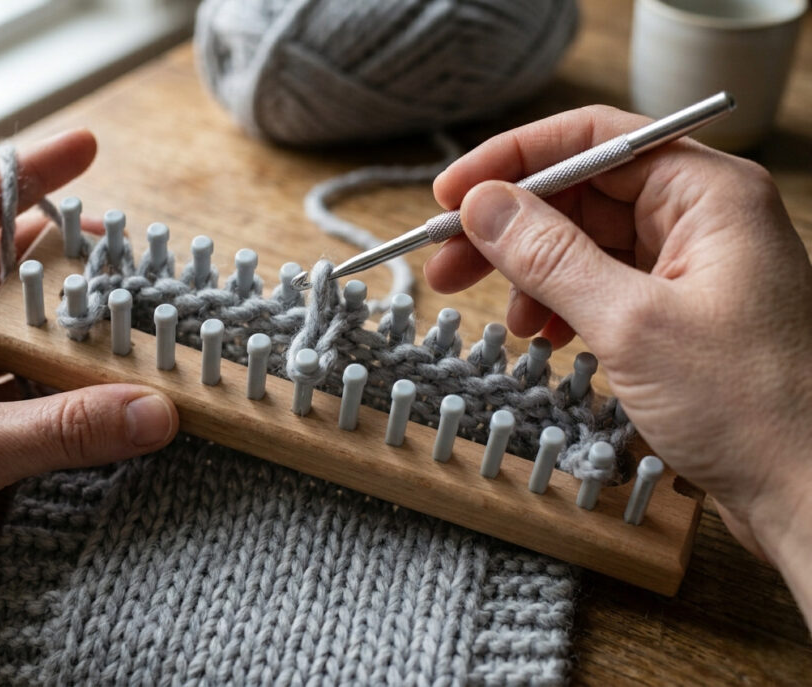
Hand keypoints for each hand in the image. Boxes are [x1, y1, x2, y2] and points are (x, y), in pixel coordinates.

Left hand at [0, 130, 178, 654]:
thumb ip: (64, 429)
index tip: (89, 149)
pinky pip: (17, 386)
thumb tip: (156, 411)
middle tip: (125, 246)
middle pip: (1, 265)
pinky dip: (58, 382)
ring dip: (63, 321)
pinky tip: (96, 389)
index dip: (31, 172)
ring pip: (12, 329)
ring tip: (123, 312)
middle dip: (61, 249)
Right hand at [425, 106, 811, 614]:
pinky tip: (543, 334)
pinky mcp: (679, 310)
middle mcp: (701, 217)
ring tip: (504, 320)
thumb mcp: (630, 323)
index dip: (513, 160)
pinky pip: (603, 284)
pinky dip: (562, 303)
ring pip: (586, 243)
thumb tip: (482, 205)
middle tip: (446, 261)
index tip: (451, 194)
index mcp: (707, 193)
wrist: (805, 493)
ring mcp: (691, 265)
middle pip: (582, 193)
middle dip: (511, 227)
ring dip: (531, 273)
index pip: (595, 139)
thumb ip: (550, 256)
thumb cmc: (747, 407)